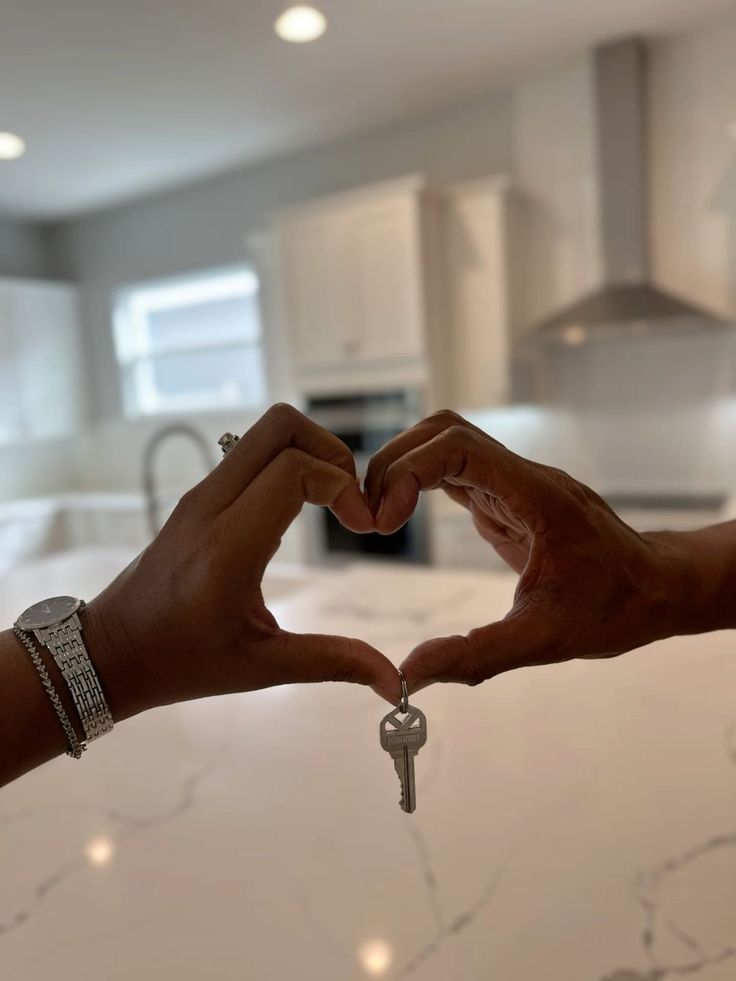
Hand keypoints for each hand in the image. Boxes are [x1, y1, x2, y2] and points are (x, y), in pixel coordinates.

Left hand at [85, 404, 400, 718]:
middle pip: (281, 426)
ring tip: (331, 504)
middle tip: (349, 500)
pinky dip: (287, 464)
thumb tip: (394, 681)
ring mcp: (200, 496)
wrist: (110, 651)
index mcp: (227, 547)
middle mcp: (210, 507)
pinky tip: (299, 511)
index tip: (362, 526)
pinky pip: (249, 455)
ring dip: (310, 454)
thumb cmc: (181, 662)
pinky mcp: (198, 498)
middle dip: (331, 451)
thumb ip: (332, 662)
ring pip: (264, 433)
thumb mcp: (262, 668)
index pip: (295, 469)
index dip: (342, 485)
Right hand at [364, 411, 692, 690]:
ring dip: (403, 468)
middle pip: (442, 432)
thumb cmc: (616, 608)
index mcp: (535, 495)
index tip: (385, 522)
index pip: (456, 446)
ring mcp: (515, 482)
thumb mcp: (545, 640)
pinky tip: (402, 516)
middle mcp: (523, 477)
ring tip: (380, 517)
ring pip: (446, 443)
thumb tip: (409, 674)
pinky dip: (419, 482)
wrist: (659, 589)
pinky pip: (456, 470)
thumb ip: (475, 656)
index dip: (407, 473)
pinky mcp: (509, 497)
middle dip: (394, 465)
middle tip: (371, 519)